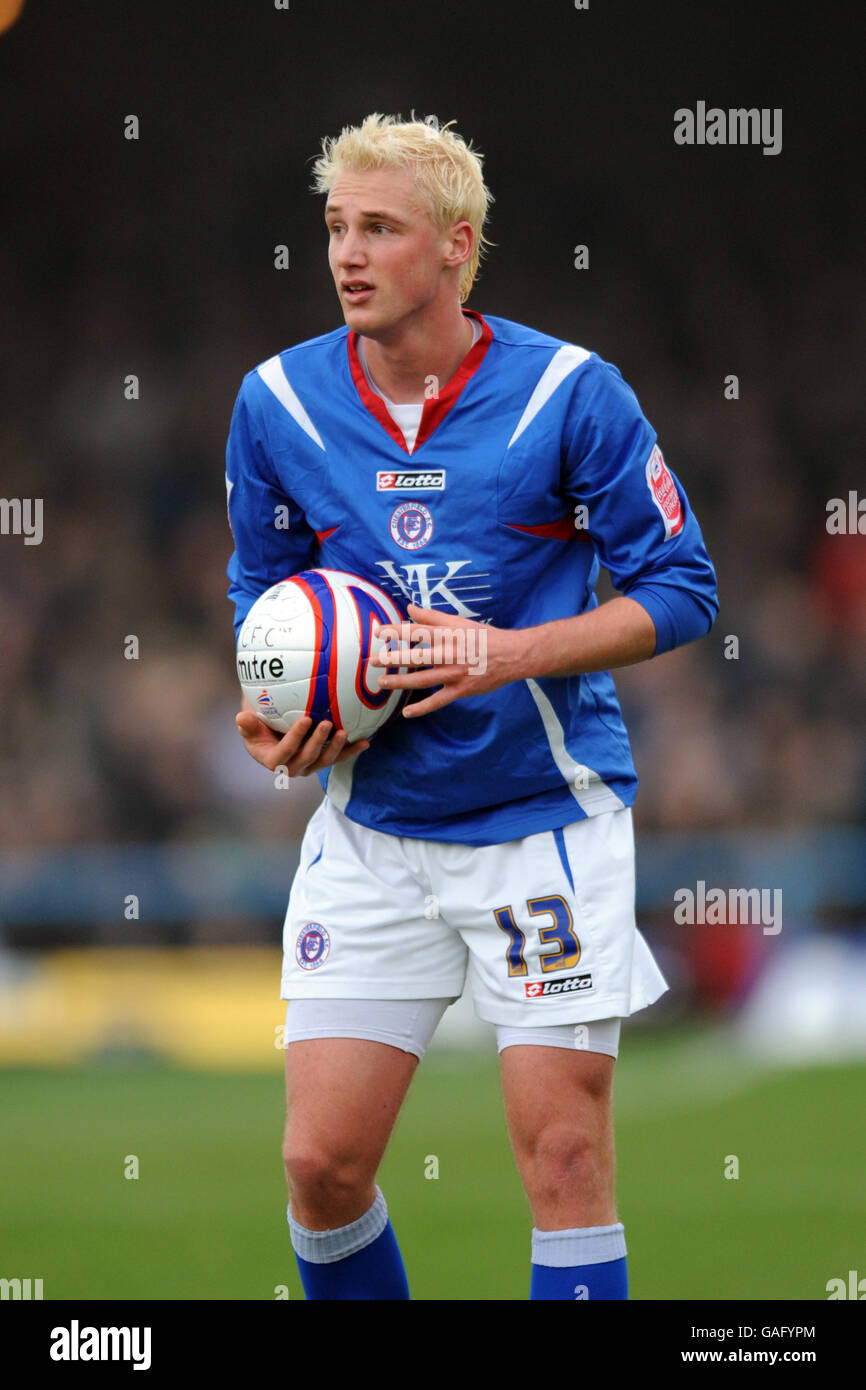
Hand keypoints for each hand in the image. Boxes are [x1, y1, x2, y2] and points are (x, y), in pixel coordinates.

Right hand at [236, 710, 369, 775]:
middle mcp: (293, 767)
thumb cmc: (258, 727)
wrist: (271, 734)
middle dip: (318, 742)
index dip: (296, 737)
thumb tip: (242, 717)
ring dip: (337, 748)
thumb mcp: (249, 725)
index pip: (286, 751)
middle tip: (326, 723)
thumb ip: (247, 724)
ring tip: (345, 732)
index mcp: (274, 761)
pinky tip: (365, 742)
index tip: (306, 719)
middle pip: (308, 758)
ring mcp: (310, 766)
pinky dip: (352, 751)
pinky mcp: (323, 761)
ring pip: (325, 761)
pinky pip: (339, 758)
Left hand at [371, 603, 528, 716]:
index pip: (417, 631)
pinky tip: (406, 713)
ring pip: (423, 679)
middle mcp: (449, 653)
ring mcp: (454, 674)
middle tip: (374, 660)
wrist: (511, 655)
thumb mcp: (459, 621)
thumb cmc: (484, 636)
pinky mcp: (460, 690)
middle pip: (416, 656)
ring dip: (400, 681)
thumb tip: (408, 608)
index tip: (378, 632)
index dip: (396, 631)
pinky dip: (422, 708)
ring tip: (382, 682)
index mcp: (448, 635)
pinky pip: (437, 701)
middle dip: (394, 658)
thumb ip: (432, 616)